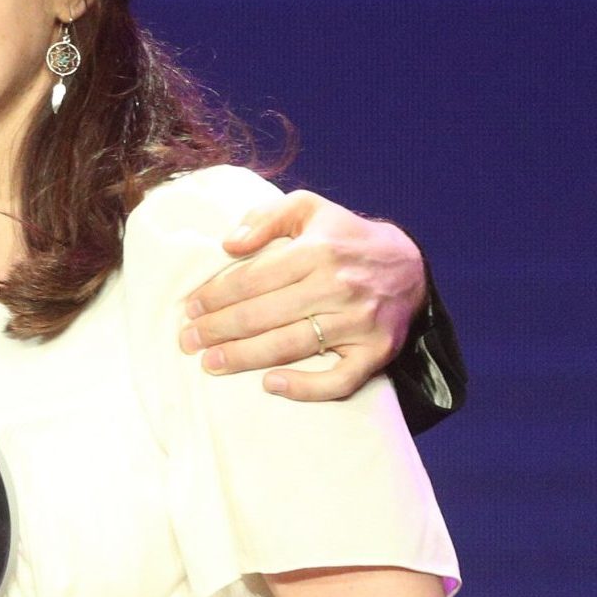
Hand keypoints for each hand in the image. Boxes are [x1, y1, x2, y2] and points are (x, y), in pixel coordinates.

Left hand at [179, 190, 425, 399]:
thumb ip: (265, 217)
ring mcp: (358, 322)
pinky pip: (339, 380)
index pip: (254, 278)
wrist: (409, 265)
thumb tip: (228, 244)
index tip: (189, 308)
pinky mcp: (376, 352)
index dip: (216, 295)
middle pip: (265, 314)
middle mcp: (338, 286)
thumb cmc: (344, 237)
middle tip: (187, 340)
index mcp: (318, 250)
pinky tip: (270, 385)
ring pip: (292, 345)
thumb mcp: (308, 208)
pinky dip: (304, 388)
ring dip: (245, 357)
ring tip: (210, 363)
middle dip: (219, 329)